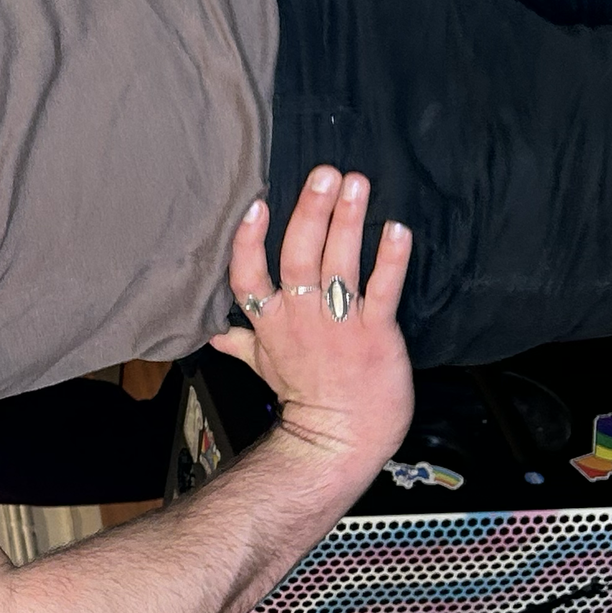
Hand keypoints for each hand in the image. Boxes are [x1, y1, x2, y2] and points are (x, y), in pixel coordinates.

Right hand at [209, 167, 414, 475]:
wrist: (343, 439)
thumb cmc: (306, 401)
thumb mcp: (264, 369)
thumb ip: (242, 343)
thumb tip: (215, 335)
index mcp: (270, 322)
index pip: (248, 274)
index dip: (248, 239)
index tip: (256, 205)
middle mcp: (301, 317)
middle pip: (296, 256)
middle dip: (309, 212)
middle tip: (323, 173)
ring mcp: (338, 324)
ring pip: (338, 264)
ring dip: (347, 221)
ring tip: (355, 183)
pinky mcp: (375, 333)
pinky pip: (382, 290)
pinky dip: (389, 260)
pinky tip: (396, 230)